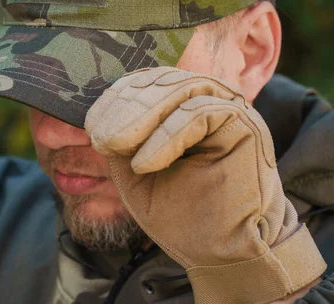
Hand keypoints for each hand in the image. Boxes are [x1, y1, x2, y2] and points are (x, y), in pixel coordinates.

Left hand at [85, 67, 325, 303]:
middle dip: (123, 108)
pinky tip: (144, 164)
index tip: (90, 128)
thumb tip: (96, 118)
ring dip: (139, 117)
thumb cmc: (180, 212)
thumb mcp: (134, 172)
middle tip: (100, 139)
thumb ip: (119, 141)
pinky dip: (166, 136)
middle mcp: (205, 99)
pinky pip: (199, 113)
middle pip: (159, 82)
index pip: (144, 84)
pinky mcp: (243, 123)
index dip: (114, 100)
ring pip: (177, 89)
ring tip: (115, 146)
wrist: (219, 251)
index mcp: (180, 105)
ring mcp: (226, 107)